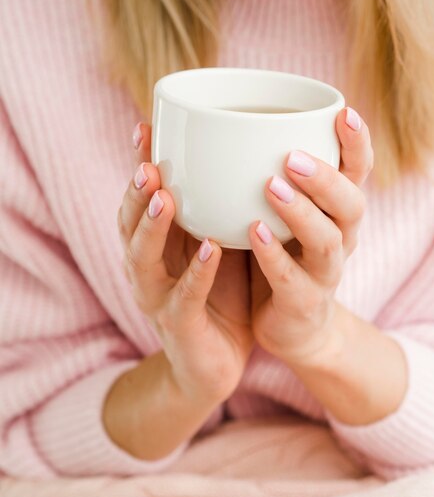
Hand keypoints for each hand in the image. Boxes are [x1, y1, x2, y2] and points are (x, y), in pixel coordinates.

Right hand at [118, 124, 252, 402]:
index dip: (139, 165)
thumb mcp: (217, 250)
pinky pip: (185, 299)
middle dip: (135, 192)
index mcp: (157, 247)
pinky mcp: (181, 328)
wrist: (213, 369)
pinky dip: (197, 273)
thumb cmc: (218, 301)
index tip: (145, 127)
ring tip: (164, 196)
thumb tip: (241, 163)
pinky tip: (212, 248)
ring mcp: (158, 300)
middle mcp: (147, 270)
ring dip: (152, 227)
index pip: (140, 200)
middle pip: (129, 224)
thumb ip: (216, 215)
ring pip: (143, 260)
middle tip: (146, 159)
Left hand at [249, 107, 372, 372]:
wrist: (296, 329)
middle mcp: (341, 240)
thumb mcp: (290, 218)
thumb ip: (278, 180)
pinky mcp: (303, 303)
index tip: (343, 112)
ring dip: (301, 212)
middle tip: (293, 156)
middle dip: (326, 178)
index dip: (357, 145)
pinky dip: (272, 255)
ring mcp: (325, 275)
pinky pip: (290, 279)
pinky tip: (252, 231)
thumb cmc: (287, 259)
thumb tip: (240, 126)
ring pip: (326, 241)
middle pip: (351, 205)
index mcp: (338, 214)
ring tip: (271, 186)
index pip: (358, 173)